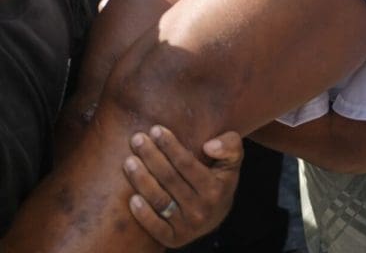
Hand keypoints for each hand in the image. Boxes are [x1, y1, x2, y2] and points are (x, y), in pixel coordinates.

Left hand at [124, 125, 243, 247]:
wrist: (216, 215)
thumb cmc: (220, 178)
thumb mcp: (233, 160)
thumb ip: (230, 145)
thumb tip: (209, 145)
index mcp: (216, 188)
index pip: (187, 164)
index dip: (170, 146)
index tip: (156, 130)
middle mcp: (202, 209)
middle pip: (170, 179)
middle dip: (151, 157)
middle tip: (136, 139)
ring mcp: (187, 226)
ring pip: (159, 201)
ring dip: (141, 180)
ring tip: (129, 161)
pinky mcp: (173, 239)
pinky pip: (154, 227)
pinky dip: (142, 213)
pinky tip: (131, 198)